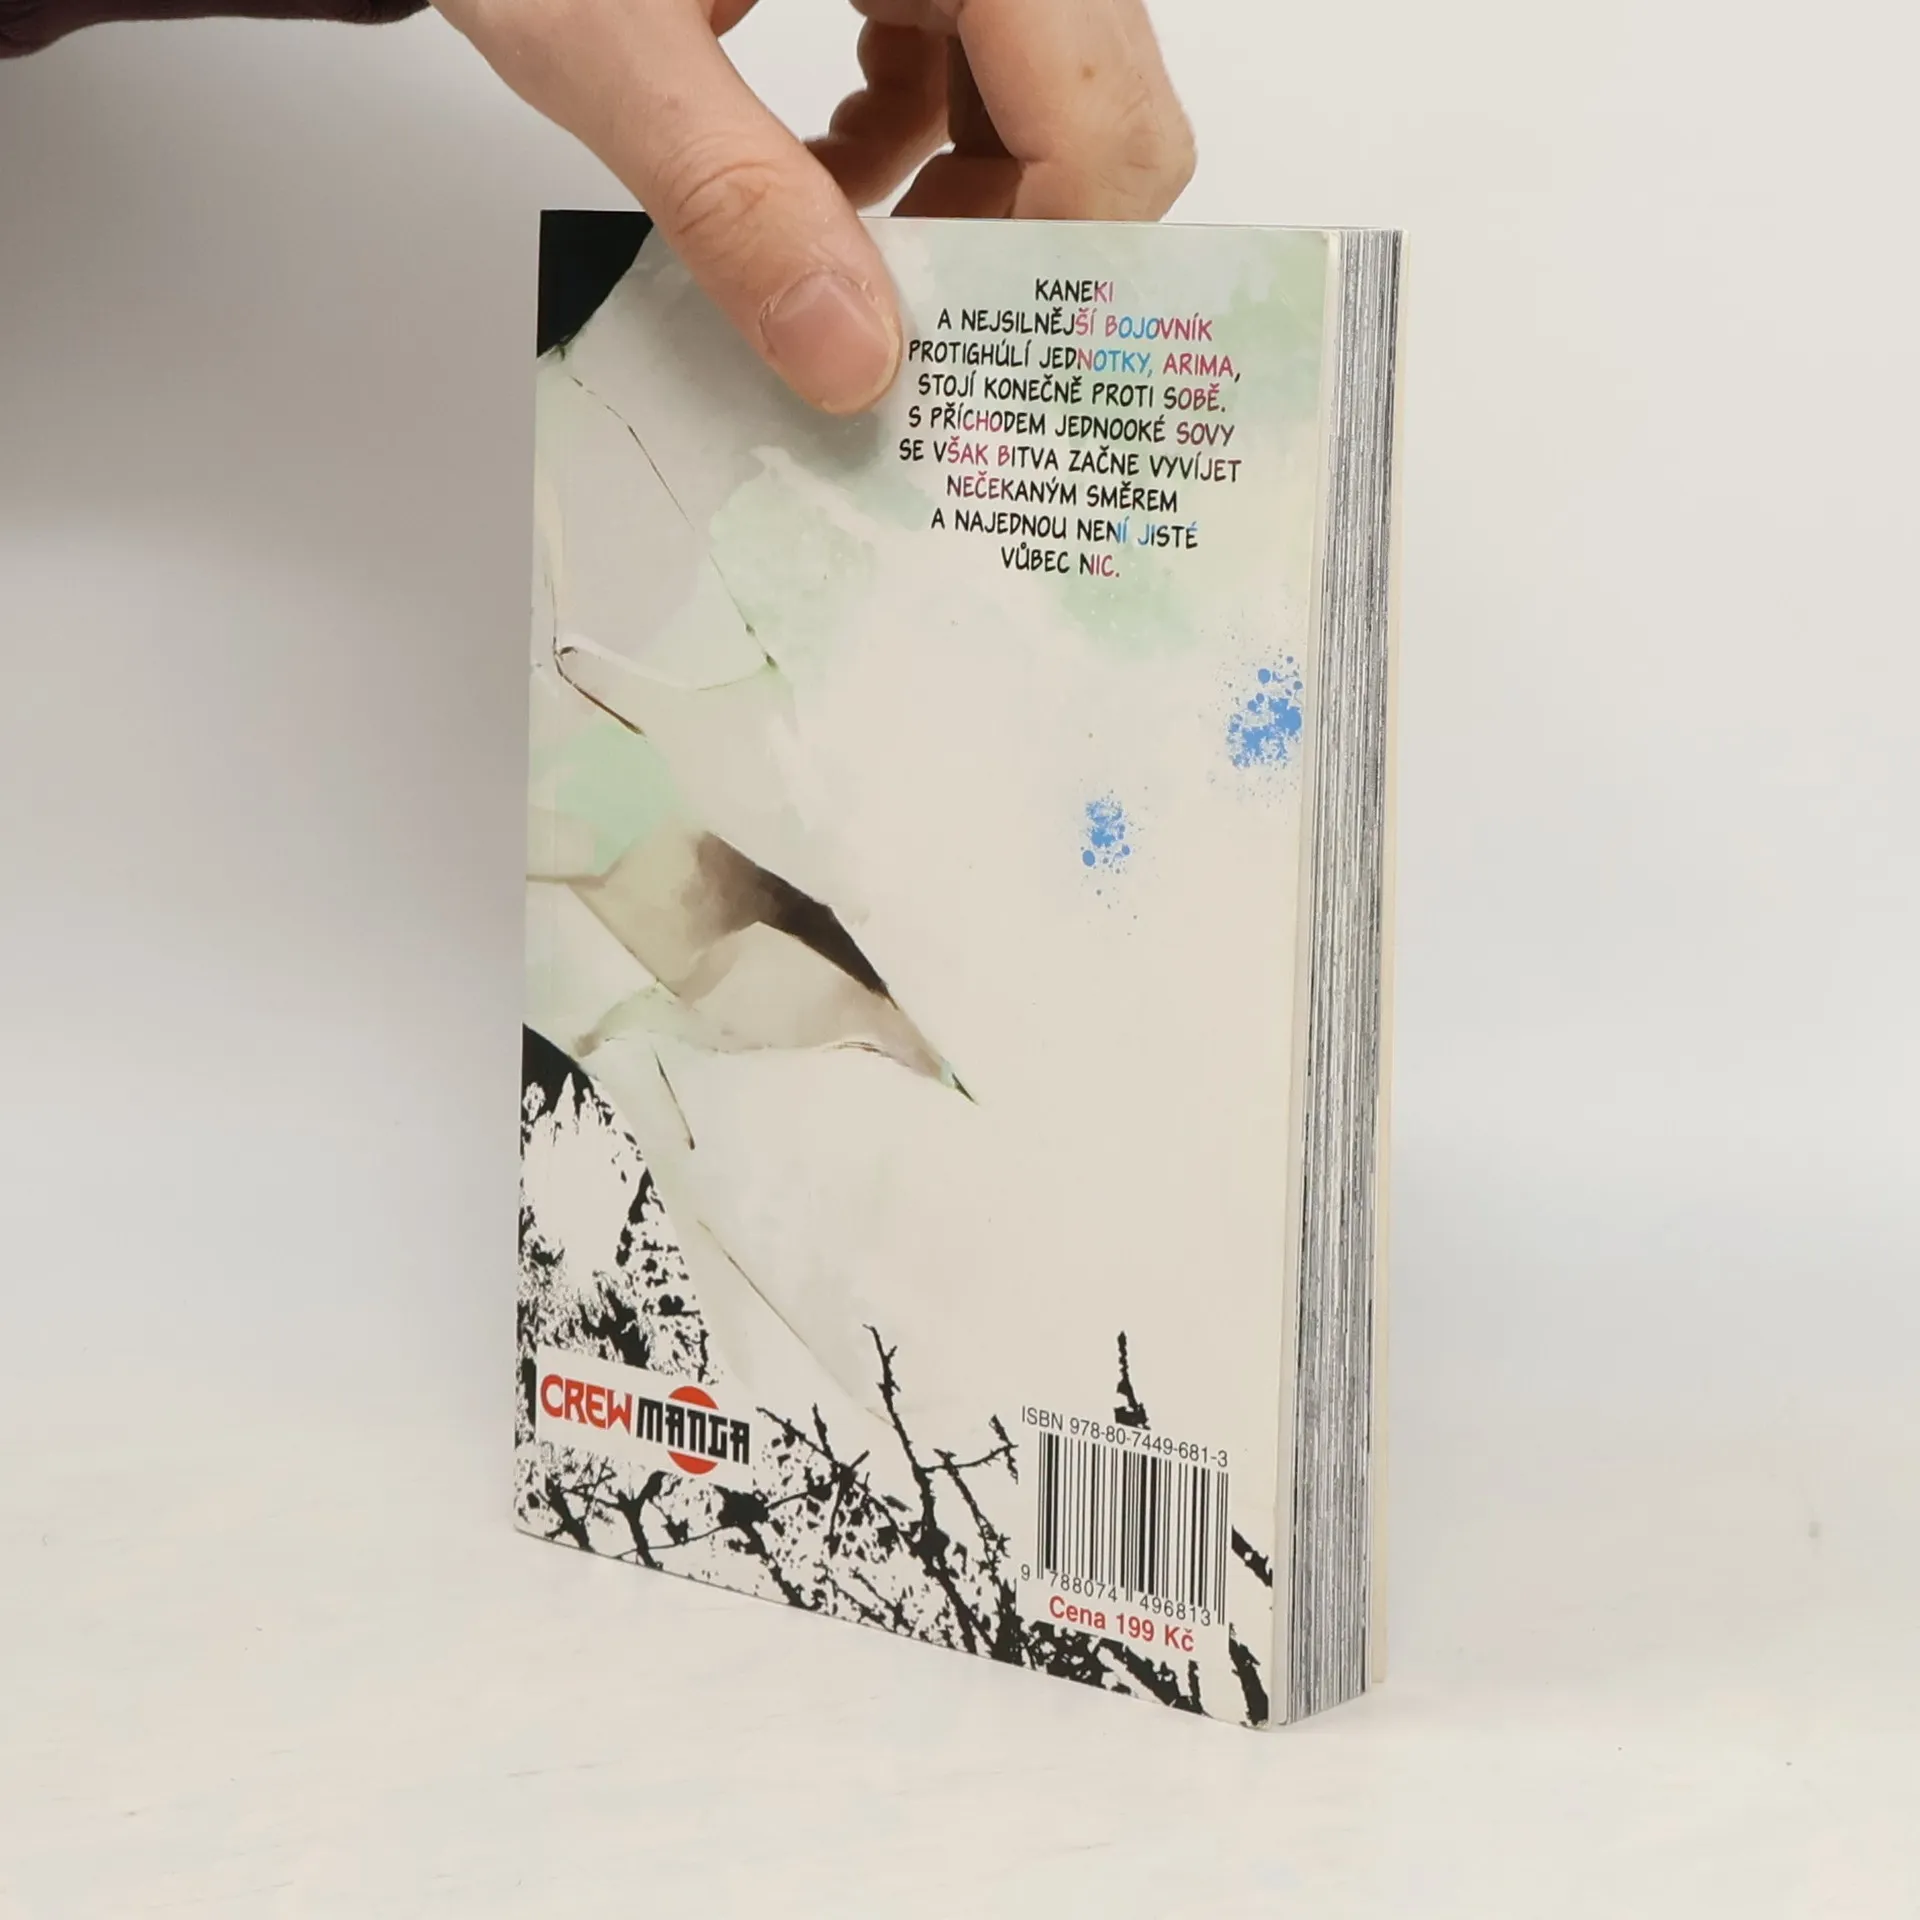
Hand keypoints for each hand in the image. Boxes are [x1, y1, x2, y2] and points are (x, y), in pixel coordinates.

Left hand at [433, 0, 1193, 413]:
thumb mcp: (610, 38)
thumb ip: (729, 195)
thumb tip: (852, 365)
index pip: (1097, 111)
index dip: (1053, 258)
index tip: (958, 367)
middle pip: (1099, 115)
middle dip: (1010, 247)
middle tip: (903, 340)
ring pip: (1042, 107)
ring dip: (955, 214)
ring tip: (840, 269)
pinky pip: (969, 76)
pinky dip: (907, 154)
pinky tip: (813, 181)